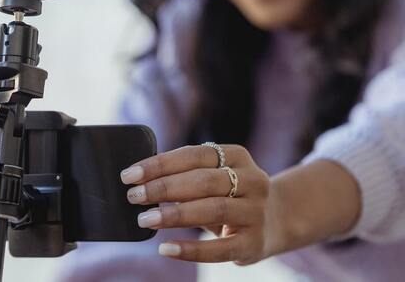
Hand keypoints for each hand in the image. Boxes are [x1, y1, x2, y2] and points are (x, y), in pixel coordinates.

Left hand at [120, 144, 281, 264]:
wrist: (273, 221)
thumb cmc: (229, 195)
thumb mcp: (214, 177)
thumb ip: (185, 175)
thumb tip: (140, 180)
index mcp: (237, 156)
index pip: (194, 155)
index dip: (160, 164)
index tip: (130, 175)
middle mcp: (252, 180)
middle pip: (203, 180)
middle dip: (163, 188)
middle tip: (134, 196)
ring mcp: (256, 211)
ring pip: (212, 209)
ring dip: (174, 214)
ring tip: (145, 219)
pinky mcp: (254, 243)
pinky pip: (219, 248)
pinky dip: (190, 249)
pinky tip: (166, 248)